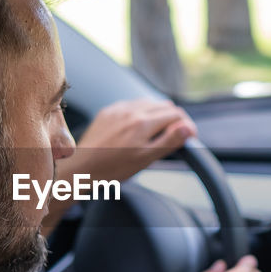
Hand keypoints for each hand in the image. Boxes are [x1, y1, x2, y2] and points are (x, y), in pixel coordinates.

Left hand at [61, 99, 195, 183]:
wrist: (82, 167)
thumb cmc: (111, 168)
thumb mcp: (146, 159)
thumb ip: (169, 141)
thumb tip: (187, 128)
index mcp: (143, 123)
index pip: (176, 114)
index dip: (186, 125)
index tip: (188, 136)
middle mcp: (131, 110)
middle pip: (165, 106)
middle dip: (174, 119)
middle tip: (175, 135)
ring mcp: (119, 109)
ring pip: (149, 103)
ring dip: (159, 114)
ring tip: (157, 133)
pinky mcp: (109, 111)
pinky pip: (132, 105)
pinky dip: (141, 113)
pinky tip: (138, 128)